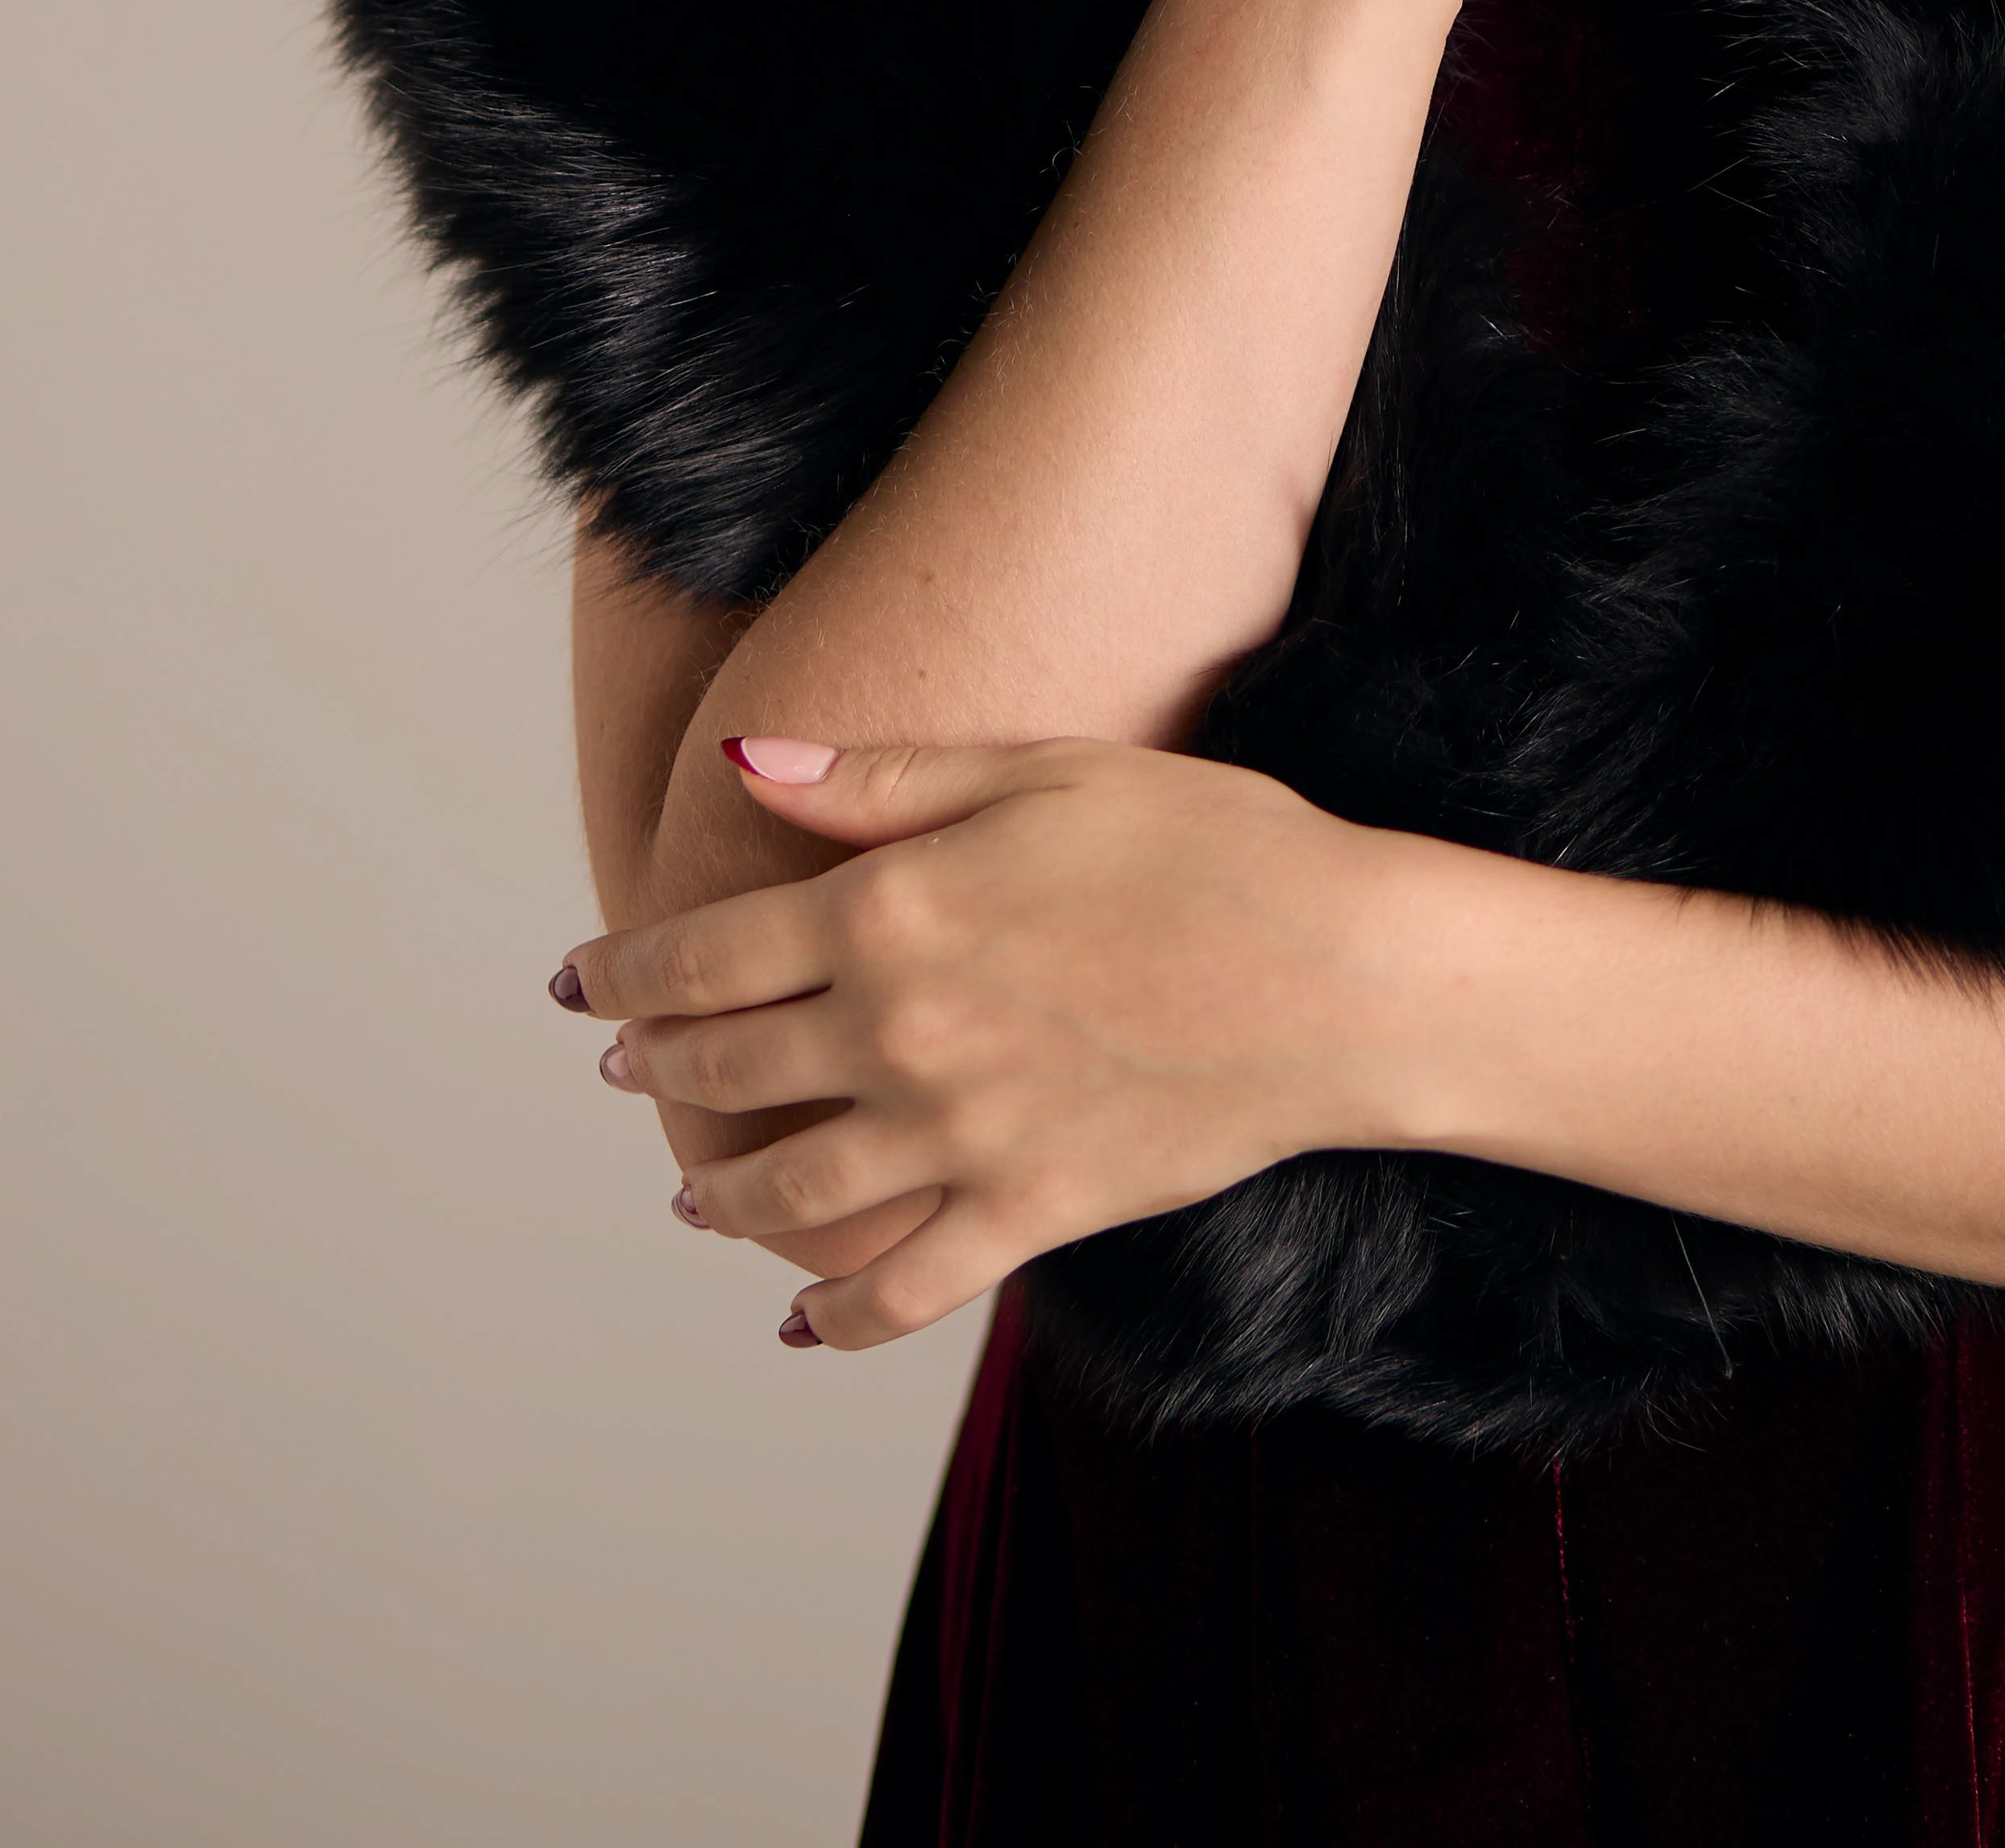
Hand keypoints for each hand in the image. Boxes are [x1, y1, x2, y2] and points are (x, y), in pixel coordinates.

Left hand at [554, 733, 1408, 1352]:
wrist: (1340, 975)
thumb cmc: (1210, 844)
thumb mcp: (1040, 773)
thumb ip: (882, 784)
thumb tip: (744, 764)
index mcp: (891, 916)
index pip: (707, 955)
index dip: (628, 970)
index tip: (585, 982)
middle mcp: (900, 1035)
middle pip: (727, 1069)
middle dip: (658, 1065)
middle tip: (626, 1063)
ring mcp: (959, 1138)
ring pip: (786, 1189)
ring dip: (717, 1195)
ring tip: (690, 1195)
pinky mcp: (1026, 1213)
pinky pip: (898, 1291)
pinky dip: (832, 1317)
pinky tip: (797, 1320)